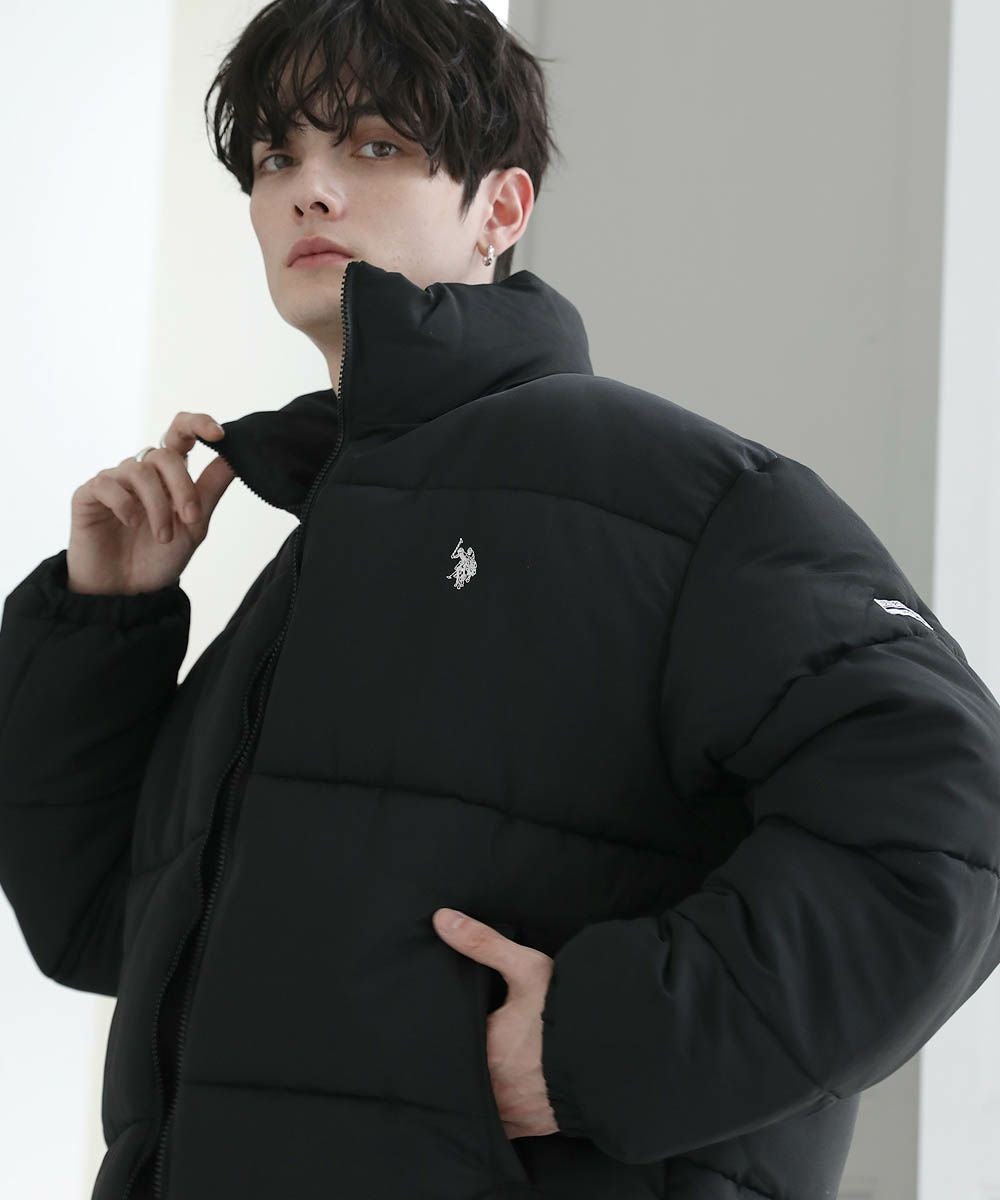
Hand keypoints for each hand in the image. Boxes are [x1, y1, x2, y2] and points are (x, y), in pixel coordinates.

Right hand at [67, 411, 234, 594]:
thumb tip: (235, 458)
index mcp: (169, 475)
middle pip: (164, 455)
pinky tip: (131, 523)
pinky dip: (124, 504)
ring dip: (157, 506)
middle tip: (191, 519)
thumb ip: (211, 490)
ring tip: (164, 537)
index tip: (220, 434)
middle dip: (182, 487)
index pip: (180, 433)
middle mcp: (141, 472)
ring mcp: (114, 481)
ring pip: (138, 471)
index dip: (198, 425)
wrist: (127, 593)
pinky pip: (107, 484)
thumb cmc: (160, 557)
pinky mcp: (88, 495)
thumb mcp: (195, 525)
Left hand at [432, 908, 559, 1139]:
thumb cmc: (568, 1012)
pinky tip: (496, 1101)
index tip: (441, 1025)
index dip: (447, 1034)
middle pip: (461, 1075)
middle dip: (458, 1064)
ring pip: (477, 1103)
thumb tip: (441, 919)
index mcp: (485, 1049)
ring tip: (474, 1075)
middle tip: (457, 1048)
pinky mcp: (527, 1128)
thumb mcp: (527, 969)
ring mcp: (509, 1111)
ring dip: (474, 1091)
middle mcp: (491, 1086)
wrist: (617, 1059)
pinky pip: (497, 1126)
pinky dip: (493, 1115)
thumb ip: (483, 943)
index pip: (451, 1042)